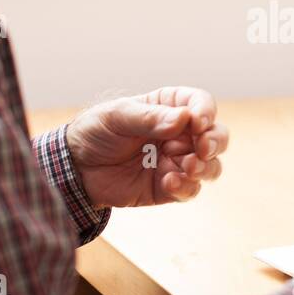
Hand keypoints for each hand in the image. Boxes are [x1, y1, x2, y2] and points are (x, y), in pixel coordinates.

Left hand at [65, 86, 227, 208]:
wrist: (75, 168)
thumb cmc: (96, 132)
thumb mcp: (117, 117)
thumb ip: (149, 118)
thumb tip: (184, 119)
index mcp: (169, 108)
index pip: (201, 104)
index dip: (205, 112)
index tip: (197, 123)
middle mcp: (180, 135)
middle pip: (217, 135)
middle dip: (215, 142)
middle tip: (202, 149)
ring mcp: (177, 162)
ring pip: (212, 166)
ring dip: (206, 167)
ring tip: (187, 168)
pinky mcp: (170, 188)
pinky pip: (191, 190)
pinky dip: (186, 187)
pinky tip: (168, 182)